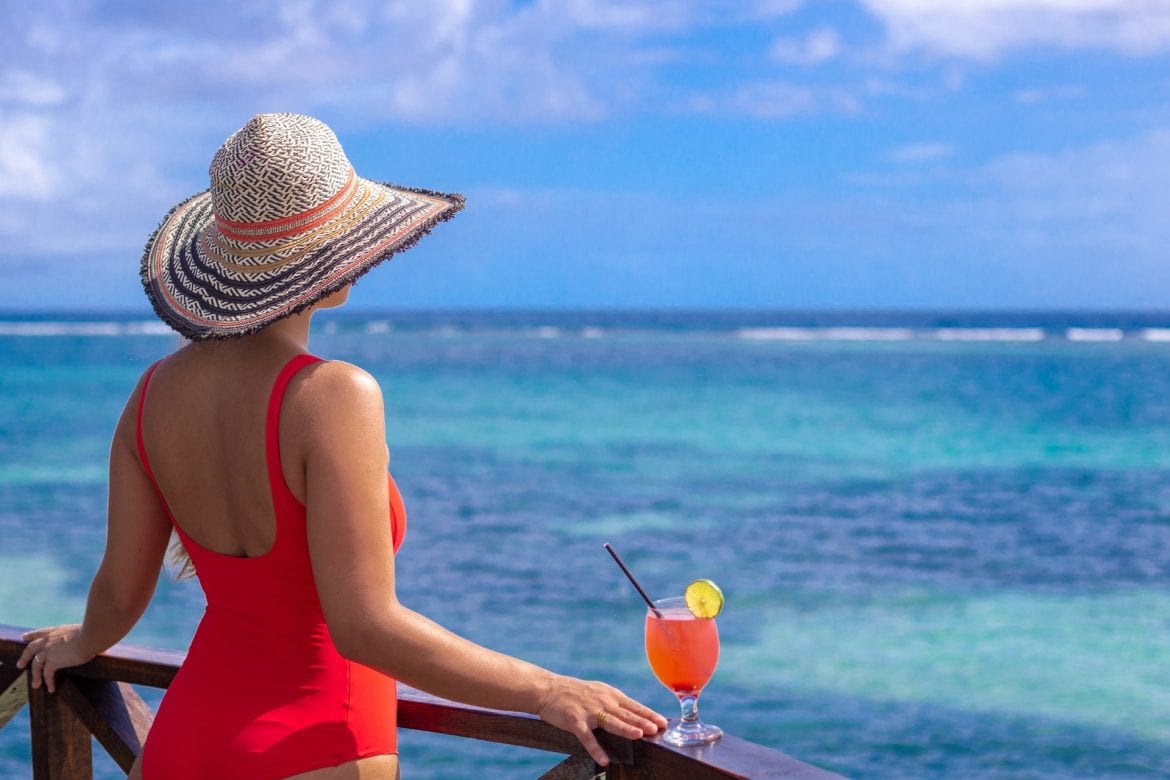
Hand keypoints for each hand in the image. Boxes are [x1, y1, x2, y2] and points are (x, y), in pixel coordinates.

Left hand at [16, 625, 95, 693]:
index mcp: (57, 631)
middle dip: (24, 657)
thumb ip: (79, 636)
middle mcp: (49, 640)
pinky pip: (47, 674)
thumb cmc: (92, 632)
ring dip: (35, 675)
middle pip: (31, 648)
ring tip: (35, 684)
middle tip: (20, 664)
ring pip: (36, 664)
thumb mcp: (81, 630)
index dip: (31, 635)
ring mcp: (49, 651)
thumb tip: (90, 641)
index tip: (24, 637)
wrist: (90, 636)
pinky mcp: (53, 661)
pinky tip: (51, 688)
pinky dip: (48, 682)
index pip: (40, 632)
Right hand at [536, 675, 668, 767]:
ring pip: (610, 721)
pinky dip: (596, 748)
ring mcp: (588, 711)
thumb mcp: (598, 692)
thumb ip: (614, 703)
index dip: (648, 714)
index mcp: (610, 695)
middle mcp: (602, 701)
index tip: (663, 723)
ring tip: (638, 736)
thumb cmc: (575, 693)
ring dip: (625, 728)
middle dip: (642, 721)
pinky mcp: (574, 721)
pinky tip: (604, 759)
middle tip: (656, 729)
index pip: (633, 706)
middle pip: (625, 713)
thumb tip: (634, 715)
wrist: (548, 689)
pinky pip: (587, 737)